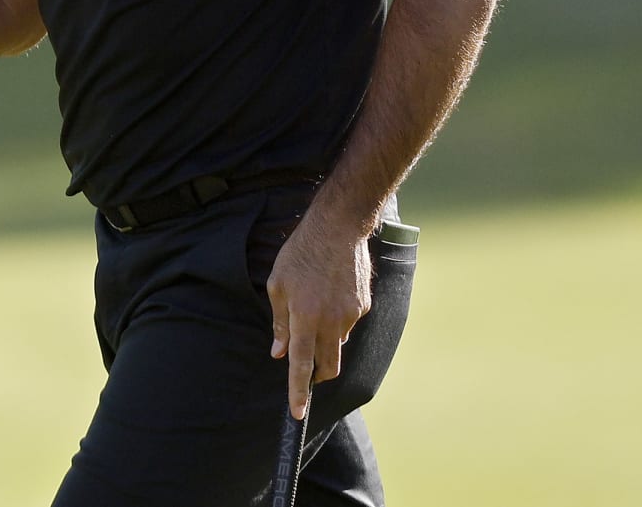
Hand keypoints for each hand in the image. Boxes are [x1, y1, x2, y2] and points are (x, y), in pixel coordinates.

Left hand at [266, 212, 371, 419]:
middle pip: (328, 366)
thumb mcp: (278, 284)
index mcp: (305, 318)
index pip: (300, 365)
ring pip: (337, 343)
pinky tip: (331, 293)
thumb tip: (278, 352)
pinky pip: (348, 323)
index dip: (298, 392)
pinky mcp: (363, 306)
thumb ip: (280, 322)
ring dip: (326, 339)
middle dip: (319, 375)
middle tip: (308, 370)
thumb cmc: (301, 253)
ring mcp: (350, 315)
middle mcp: (330, 322)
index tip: (298, 413)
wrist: (339, 228)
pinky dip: (338, 319)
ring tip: (315, 306)